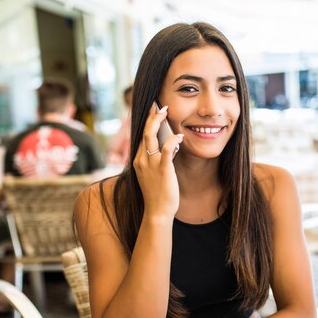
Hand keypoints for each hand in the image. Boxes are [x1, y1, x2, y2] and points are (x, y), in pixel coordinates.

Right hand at [132, 104, 182, 219]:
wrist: (157, 212)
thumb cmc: (158, 194)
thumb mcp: (153, 175)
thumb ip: (156, 160)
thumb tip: (168, 146)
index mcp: (137, 160)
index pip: (141, 136)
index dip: (147, 122)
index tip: (153, 111)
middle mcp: (141, 160)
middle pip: (144, 131)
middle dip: (151, 116)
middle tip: (160, 105)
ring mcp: (150, 164)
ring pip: (150, 135)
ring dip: (158, 121)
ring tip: (166, 111)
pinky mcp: (162, 169)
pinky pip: (166, 149)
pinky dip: (172, 140)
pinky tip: (180, 136)